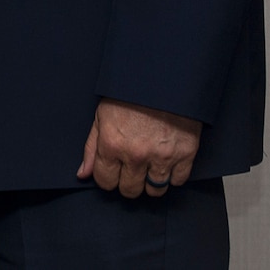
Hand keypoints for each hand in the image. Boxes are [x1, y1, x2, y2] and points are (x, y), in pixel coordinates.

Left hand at [77, 98, 200, 197]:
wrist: (163, 80)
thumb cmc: (129, 95)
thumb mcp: (101, 116)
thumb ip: (91, 148)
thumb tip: (83, 174)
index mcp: (112, 145)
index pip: (105, 182)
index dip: (107, 179)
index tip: (112, 172)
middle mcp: (136, 155)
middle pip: (130, 190)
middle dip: (128, 182)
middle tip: (131, 169)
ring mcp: (162, 157)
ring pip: (155, 190)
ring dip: (150, 182)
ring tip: (149, 168)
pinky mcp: (185, 155)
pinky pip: (178, 181)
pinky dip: (172, 176)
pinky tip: (166, 162)